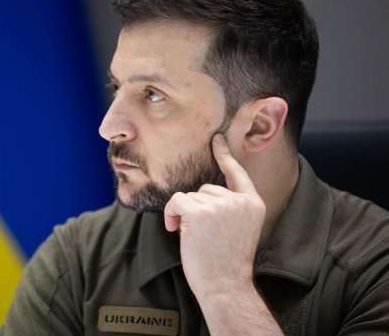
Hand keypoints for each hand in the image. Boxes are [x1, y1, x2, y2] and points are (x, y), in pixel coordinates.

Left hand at [164, 133, 265, 298]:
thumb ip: (230, 207)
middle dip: (198, 207)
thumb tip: (201, 192)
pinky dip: (171, 213)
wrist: (225, 287)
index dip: (224, 155)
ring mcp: (220, 205)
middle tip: (203, 233)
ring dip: (185, 213)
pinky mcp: (199, 212)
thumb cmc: (227, 262)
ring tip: (194, 236)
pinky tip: (175, 228)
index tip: (216, 139)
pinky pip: (177, 200)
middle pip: (206, 188)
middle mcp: (239, 201)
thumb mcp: (239, 228)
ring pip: (190, 196)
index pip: (237, 173)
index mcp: (253, 204)